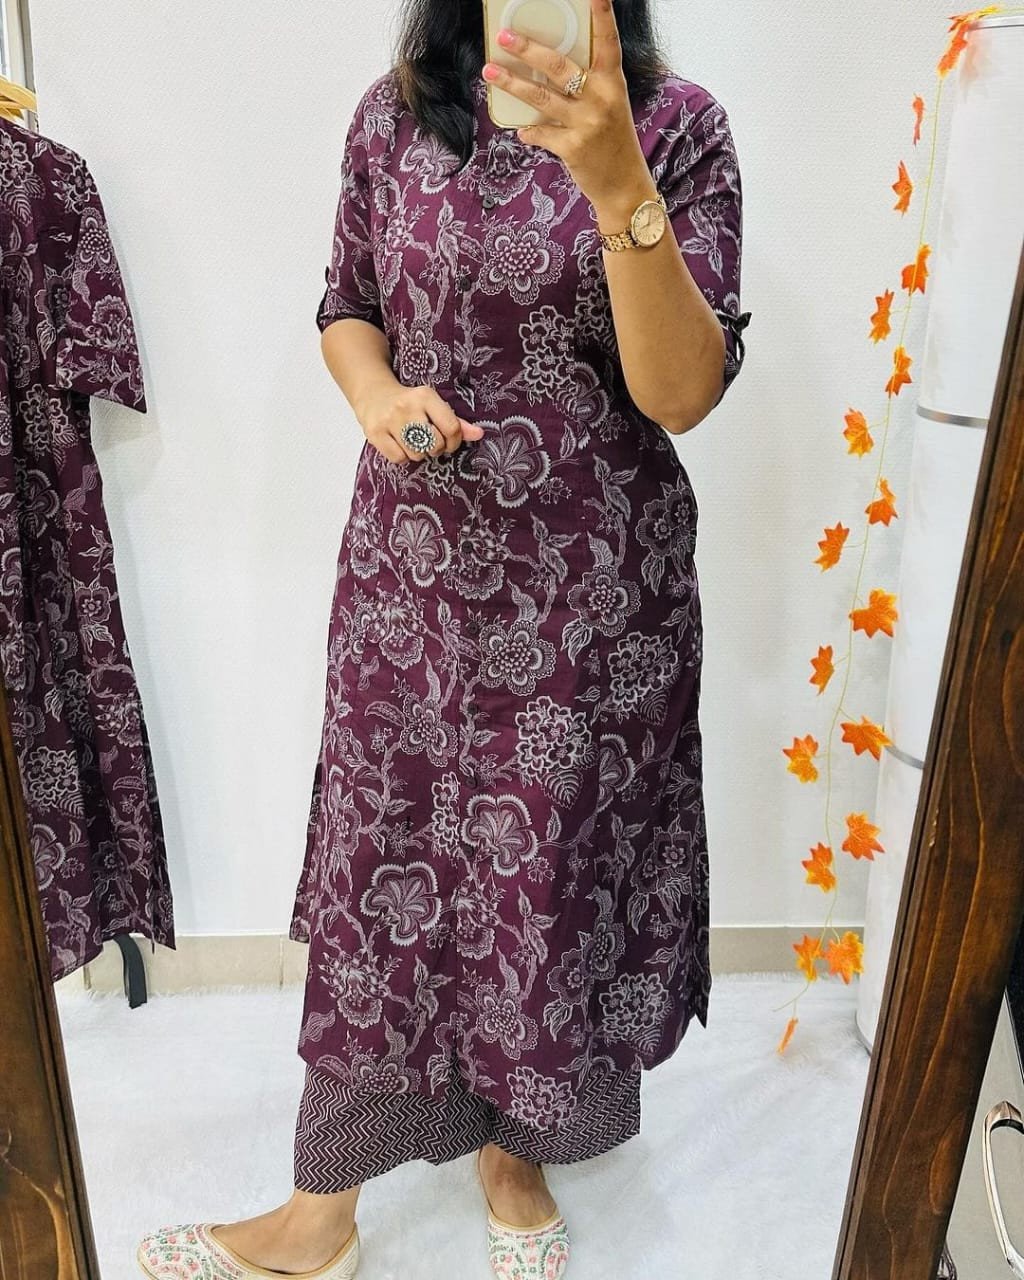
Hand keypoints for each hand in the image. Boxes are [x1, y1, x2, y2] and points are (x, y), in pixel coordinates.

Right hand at [357, 381, 483, 464]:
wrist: (373, 394)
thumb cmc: (410, 403)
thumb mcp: (433, 405)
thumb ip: (456, 422)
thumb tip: (479, 434)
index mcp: (425, 396)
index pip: (451, 427)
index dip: (454, 442)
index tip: (449, 442)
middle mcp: (407, 407)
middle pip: (435, 444)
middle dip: (436, 448)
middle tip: (429, 442)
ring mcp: (389, 420)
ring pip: (416, 454)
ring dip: (418, 453)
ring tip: (413, 441)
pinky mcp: (375, 433)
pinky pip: (399, 458)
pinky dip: (402, 456)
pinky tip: (399, 444)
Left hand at [482, 0, 650, 209]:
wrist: (624, 187)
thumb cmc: (613, 142)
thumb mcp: (610, 105)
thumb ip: (588, 86)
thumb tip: (546, 69)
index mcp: (613, 82)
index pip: (608, 41)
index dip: (602, 15)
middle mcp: (601, 98)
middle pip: (558, 66)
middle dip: (528, 49)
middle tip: (504, 37)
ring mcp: (587, 123)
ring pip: (541, 97)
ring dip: (512, 84)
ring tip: (489, 72)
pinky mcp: (573, 148)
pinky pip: (541, 133)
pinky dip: (529, 131)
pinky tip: (522, 130)